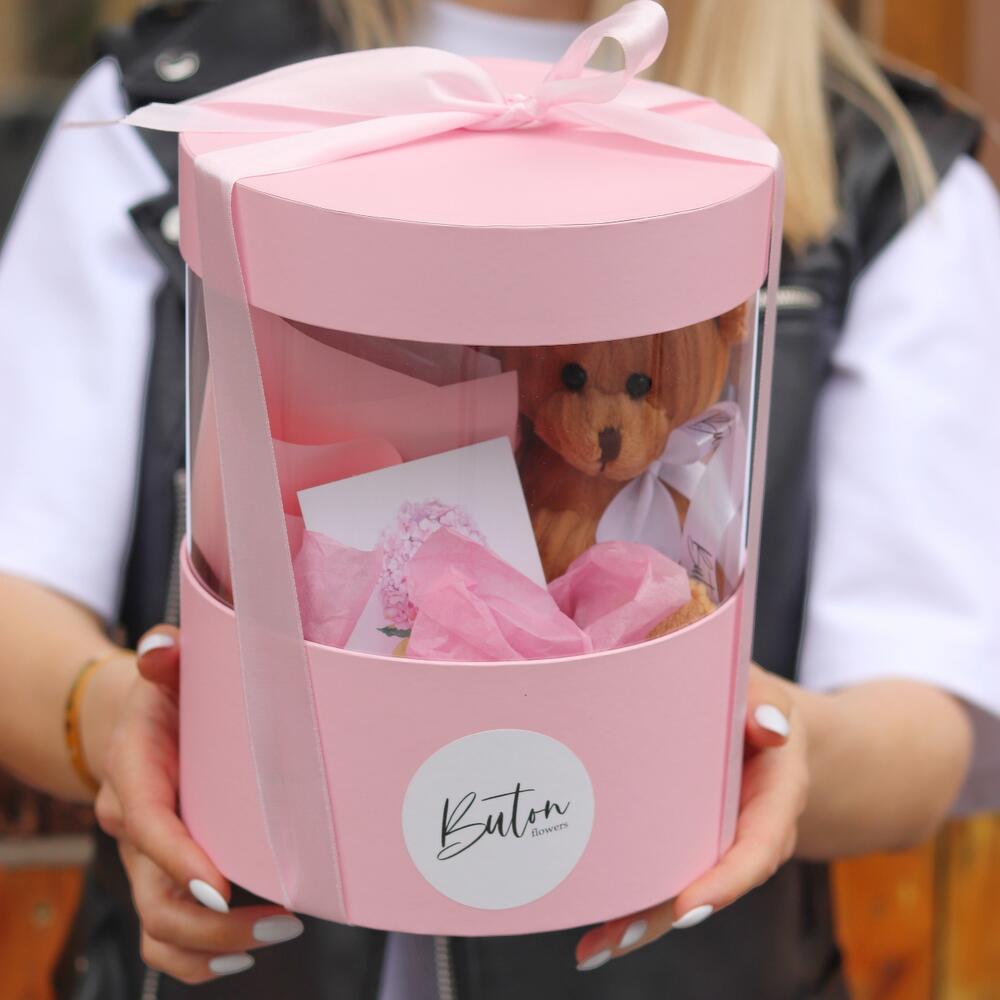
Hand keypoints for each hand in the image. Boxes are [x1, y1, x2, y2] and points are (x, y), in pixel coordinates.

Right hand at [94, 626, 303, 983]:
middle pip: (154, 897)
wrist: (143, 718)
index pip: (146, 823)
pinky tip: (246, 953)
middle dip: (214, 924)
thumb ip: (166, 651)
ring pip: (160, 927)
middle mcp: (133, 824)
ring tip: (283, 931)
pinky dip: (198, 958)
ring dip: (215, 946)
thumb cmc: (172, 690)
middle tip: (285, 919)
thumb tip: (161, 649)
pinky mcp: (164, 877)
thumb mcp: (171, 661)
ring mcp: (146, 859)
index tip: (221, 888)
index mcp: (134, 769)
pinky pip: (164, 936)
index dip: (179, 859)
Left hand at [574, 664, 806, 970]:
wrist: (767, 729)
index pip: (758, 848)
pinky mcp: (688, 848)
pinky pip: (664, 883)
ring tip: (595, 947)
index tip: (689, 906)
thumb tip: (767, 725)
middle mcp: (748, 837)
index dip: (726, 881)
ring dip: (641, 923)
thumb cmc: (758, 707)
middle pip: (711, 886)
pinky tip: (593, 938)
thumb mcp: (770, 698)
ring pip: (682, 895)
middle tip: (622, 930)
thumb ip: (769, 706)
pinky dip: (631, 910)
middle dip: (667, 914)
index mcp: (775, 801)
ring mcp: (716, 849)